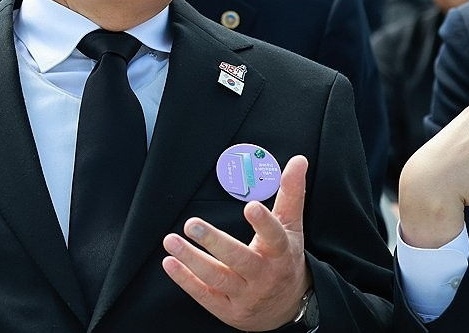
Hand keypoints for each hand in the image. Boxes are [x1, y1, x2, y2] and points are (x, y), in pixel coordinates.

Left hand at [162, 155, 311, 330]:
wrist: (287, 306)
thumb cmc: (286, 258)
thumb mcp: (292, 227)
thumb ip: (292, 193)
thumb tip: (298, 160)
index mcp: (281, 253)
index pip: (275, 237)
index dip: (264, 223)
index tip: (250, 206)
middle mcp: (264, 276)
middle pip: (240, 259)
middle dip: (215, 242)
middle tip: (192, 224)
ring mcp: (245, 294)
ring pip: (217, 278)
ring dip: (192, 260)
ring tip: (172, 240)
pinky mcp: (227, 308)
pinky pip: (204, 294)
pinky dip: (185, 279)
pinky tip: (170, 262)